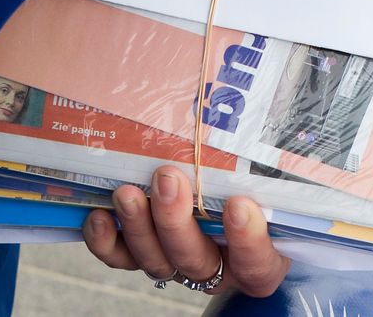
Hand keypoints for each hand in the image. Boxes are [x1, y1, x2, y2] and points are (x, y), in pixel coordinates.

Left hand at [83, 165, 290, 296]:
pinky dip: (107, 242)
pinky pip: (122, 259)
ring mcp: (178, 263)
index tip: (239, 204)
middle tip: (168, 178)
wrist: (232, 196)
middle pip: (196, 260)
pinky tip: (100, 216)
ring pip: (156, 260)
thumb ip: (270, 164)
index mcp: (258, 257)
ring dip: (139, 226)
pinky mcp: (145, 254)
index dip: (247, 239)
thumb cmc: (258, 186)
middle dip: (176, 220)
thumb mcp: (273, 180)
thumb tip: (272, 106)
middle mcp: (218, 266)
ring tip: (128, 191)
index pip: (257, 262)